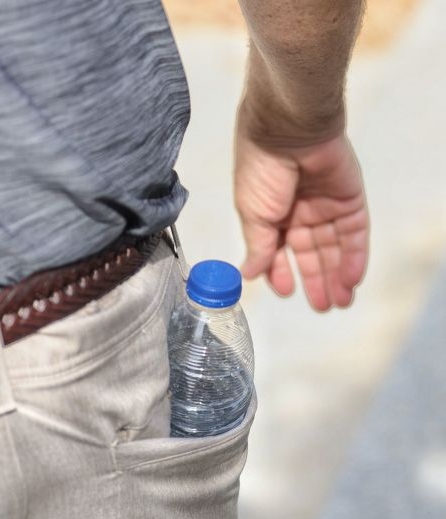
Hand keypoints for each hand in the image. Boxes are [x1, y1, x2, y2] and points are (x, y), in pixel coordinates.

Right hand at [234, 112, 367, 310]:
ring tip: (339, 302)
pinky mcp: (349, 200)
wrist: (288, 128)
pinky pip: (354, 234)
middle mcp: (298, 213)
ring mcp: (325, 207)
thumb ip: (257, 247)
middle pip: (310, 254)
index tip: (287, 291)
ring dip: (336, 275)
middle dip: (316, 281)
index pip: (277, 251)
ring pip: (333, 249)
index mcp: (270, 215)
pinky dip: (354, 258)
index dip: (282, 273)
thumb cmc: (261, 169)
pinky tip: (351, 280)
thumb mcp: (252, 215)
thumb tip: (247, 275)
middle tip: (322, 307)